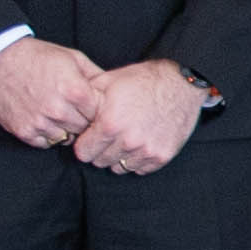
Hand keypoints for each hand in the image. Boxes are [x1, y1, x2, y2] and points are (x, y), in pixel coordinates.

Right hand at [0, 35, 104, 151]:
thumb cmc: (37, 56)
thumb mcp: (73, 58)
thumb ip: (96, 76)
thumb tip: (113, 90)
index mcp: (75, 91)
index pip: (100, 114)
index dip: (99, 110)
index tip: (93, 105)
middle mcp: (58, 110)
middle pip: (85, 128)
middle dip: (84, 121)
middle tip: (77, 111)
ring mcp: (40, 123)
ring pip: (66, 138)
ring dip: (66, 129)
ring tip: (60, 114)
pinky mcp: (23, 131)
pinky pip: (45, 144)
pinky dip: (48, 135)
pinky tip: (45, 120)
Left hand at [67, 60, 206, 177]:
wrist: (182, 82)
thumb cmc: (143, 80)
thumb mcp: (107, 81)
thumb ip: (85, 100)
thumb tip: (68, 113)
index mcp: (110, 124)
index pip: (83, 153)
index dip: (85, 143)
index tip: (91, 136)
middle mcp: (128, 141)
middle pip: (100, 162)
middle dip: (101, 150)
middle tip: (110, 135)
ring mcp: (147, 150)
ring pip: (119, 167)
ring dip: (119, 156)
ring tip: (126, 138)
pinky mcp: (163, 155)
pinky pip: (140, 169)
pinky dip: (138, 160)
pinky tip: (141, 143)